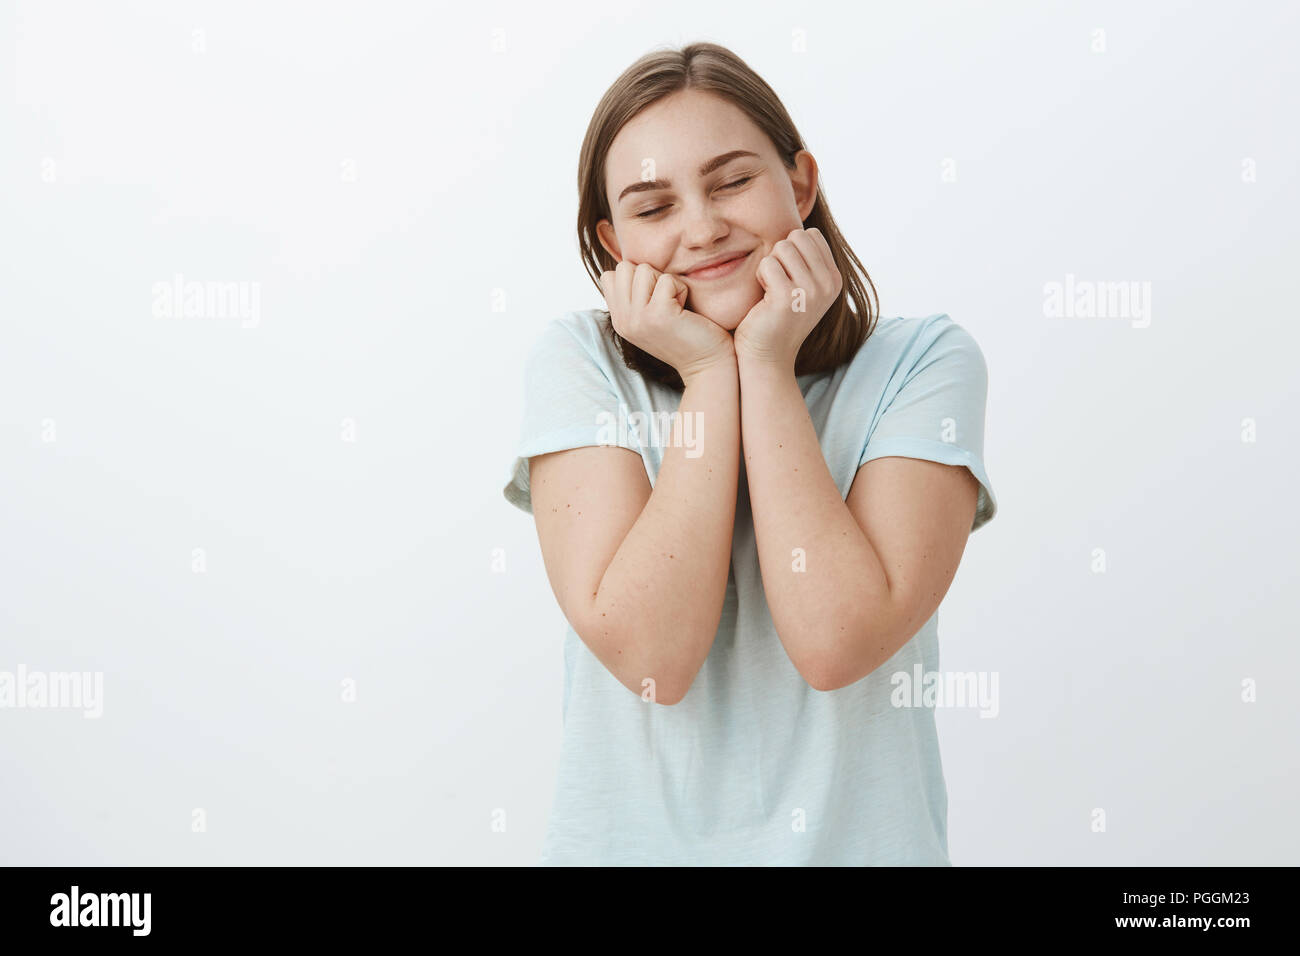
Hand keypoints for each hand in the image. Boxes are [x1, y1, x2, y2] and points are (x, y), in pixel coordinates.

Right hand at [599, 260, 734, 382]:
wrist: (706, 365)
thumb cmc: (686, 335)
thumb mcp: (650, 316)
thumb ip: (635, 296)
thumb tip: (628, 263)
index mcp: (619, 320)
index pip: (610, 276)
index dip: (636, 278)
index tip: (654, 298)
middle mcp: (623, 321)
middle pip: (625, 268)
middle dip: (650, 276)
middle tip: (667, 300)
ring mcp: (638, 319)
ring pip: (645, 270)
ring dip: (666, 282)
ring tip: (676, 305)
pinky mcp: (658, 315)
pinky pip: (667, 280)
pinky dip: (681, 289)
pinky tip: (686, 310)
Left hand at [733, 227, 841, 371]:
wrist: (767, 355)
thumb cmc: (776, 316)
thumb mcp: (802, 285)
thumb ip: (807, 258)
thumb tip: (800, 228)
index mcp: (834, 278)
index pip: (810, 235)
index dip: (791, 250)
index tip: (788, 277)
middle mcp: (828, 284)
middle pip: (796, 237)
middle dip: (779, 255)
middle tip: (776, 283)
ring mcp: (810, 291)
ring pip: (781, 247)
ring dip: (769, 266)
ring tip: (771, 290)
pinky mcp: (788, 298)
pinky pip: (767, 264)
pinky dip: (760, 277)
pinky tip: (764, 298)